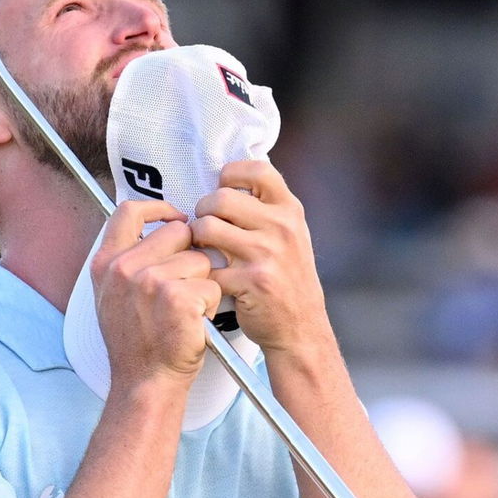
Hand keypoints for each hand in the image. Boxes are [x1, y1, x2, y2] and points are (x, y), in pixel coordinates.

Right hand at [91, 201, 221, 393]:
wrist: (145, 383)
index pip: (129, 211)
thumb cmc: (137, 345)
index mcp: (106, 264)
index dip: (159, 209)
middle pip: (178, 232)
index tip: (175, 219)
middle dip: (190, 255)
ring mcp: (149, 281)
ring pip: (199, 260)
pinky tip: (195, 324)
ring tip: (187, 312)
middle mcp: (124, 268)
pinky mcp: (177, 298)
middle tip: (185, 288)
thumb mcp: (113, 298)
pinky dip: (211, 306)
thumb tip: (160, 230)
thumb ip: (128, 262)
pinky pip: (211, 286)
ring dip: (202, 285)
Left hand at [191, 160, 331, 362]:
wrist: (301, 327)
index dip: (231, 174)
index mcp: (289, 210)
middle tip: (204, 228)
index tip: (223, 190)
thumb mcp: (291, 235)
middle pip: (221, 198)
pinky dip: (202, 274)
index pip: (257, 170)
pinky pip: (208, 266)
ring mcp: (267, 254)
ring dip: (196, 240)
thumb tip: (227, 183)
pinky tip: (210, 278)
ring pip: (207, 228)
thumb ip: (267, 209)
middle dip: (203, 211)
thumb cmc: (288, 279)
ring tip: (203, 250)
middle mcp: (281, 227)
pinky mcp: (251, 281)